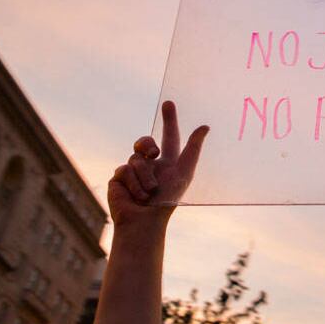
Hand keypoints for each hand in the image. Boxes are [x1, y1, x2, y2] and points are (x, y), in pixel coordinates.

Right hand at [108, 100, 208, 225]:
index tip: (169, 103)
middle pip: (145, 142)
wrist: (145, 220)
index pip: (169, 137)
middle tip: (153, 153)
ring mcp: (133, 171)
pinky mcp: (119, 179)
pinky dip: (133, 183)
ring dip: (145, 176)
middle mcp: (150, 165)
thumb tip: (205, 126)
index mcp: (168, 162)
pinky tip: (136, 196)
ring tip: (149, 192)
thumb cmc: (168, 200)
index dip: (170, 120)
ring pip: (135, 159)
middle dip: (147, 144)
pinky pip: (124, 170)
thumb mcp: (184, 172)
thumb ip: (193, 148)